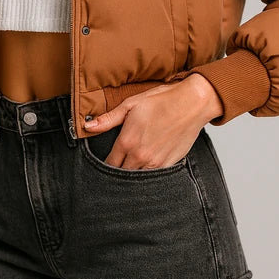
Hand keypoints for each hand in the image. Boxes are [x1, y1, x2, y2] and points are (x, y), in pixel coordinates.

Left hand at [82, 76, 221, 169]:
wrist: (191, 103)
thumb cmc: (162, 100)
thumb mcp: (131, 104)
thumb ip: (108, 119)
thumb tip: (87, 126)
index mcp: (127, 141)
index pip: (109, 163)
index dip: (104, 164)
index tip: (105, 162)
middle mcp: (139, 156)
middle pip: (121, 173)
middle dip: (117, 171)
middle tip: (116, 167)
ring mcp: (155, 162)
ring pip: (136, 177)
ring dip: (131, 175)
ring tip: (130, 169)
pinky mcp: (169, 165)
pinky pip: (153, 177)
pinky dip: (147, 174)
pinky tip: (146, 167)